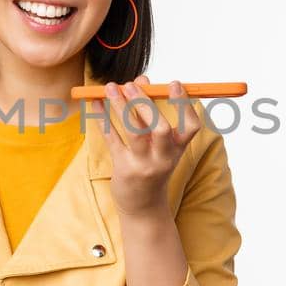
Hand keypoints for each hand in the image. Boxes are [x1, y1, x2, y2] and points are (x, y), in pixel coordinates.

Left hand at [89, 75, 204, 218]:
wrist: (143, 205)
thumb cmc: (152, 165)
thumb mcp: (159, 143)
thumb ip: (151, 111)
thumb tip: (141, 79)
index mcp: (178, 148)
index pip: (190, 126)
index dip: (184, 105)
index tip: (174, 83)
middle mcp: (164, 157)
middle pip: (160, 128)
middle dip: (145, 104)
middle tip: (132, 84)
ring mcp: (143, 164)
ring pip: (133, 132)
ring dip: (121, 106)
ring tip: (111, 87)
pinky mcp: (123, 168)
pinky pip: (112, 139)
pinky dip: (103, 119)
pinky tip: (95, 103)